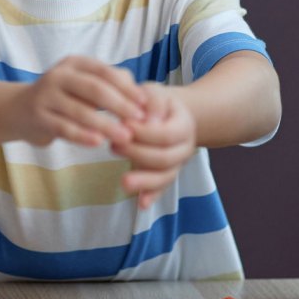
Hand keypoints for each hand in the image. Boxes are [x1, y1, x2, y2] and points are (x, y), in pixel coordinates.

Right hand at [17, 56, 146, 146]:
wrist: (19, 110)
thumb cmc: (63, 97)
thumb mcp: (85, 84)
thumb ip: (112, 84)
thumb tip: (140, 93)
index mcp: (74, 63)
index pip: (105, 72)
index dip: (126, 88)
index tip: (144, 104)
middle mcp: (58, 76)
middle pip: (94, 89)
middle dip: (120, 105)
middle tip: (139, 121)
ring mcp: (46, 96)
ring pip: (80, 111)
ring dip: (105, 125)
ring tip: (125, 137)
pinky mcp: (38, 117)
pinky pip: (63, 127)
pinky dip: (82, 135)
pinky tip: (98, 143)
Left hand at [112, 83, 196, 208]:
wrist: (168, 114)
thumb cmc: (155, 102)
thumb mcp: (154, 93)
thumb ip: (152, 103)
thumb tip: (148, 121)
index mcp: (184, 125)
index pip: (166, 134)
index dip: (144, 133)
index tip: (122, 126)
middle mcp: (185, 148)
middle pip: (164, 158)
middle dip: (138, 154)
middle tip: (113, 146)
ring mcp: (177, 165)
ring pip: (165, 177)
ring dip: (144, 180)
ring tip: (123, 182)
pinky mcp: (166, 176)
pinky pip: (162, 189)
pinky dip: (152, 196)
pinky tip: (141, 204)